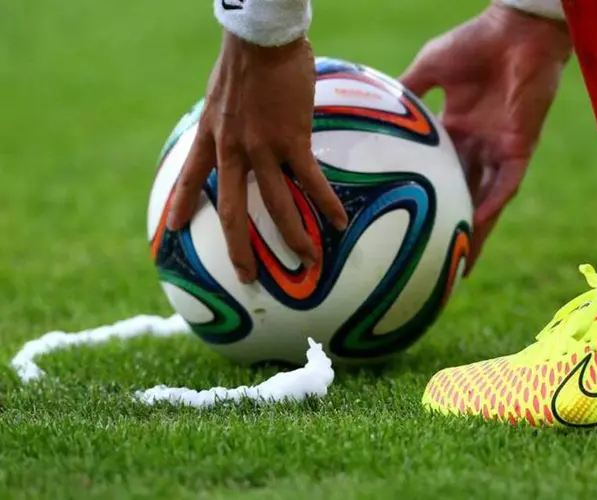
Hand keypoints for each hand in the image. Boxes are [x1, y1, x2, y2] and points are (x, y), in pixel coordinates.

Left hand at [167, 33, 347, 283]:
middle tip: (246, 277)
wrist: (262, 38)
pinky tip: (338, 222)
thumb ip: (228, 116)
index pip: (188, 178)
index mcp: (211, 136)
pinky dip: (325, 203)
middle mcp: (232, 150)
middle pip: (230, 211)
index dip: (179, 205)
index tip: (171, 230)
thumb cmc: (246, 58)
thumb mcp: (220, 91)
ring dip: (293, 236)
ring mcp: (261, 149)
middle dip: (237, 248)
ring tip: (307, 259)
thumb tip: (240, 123)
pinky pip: (310, 181)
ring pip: (275, 205)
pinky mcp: (292, 140)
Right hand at [401, 3, 571, 273]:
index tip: (408, 222)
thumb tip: (372, 107)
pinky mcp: (519, 147)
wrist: (514, 29)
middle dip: (453, 229)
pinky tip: (475, 227)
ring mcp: (499, 150)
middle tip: (436, 260)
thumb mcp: (429, 69)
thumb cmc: (474, 43)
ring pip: (486, 200)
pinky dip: (491, 204)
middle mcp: (478, 147)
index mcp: (457, 131)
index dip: (428, 199)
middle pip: (463, 197)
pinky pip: (504, 183)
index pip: (440, 174)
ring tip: (460, 263)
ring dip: (476, 231)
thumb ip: (407, 92)